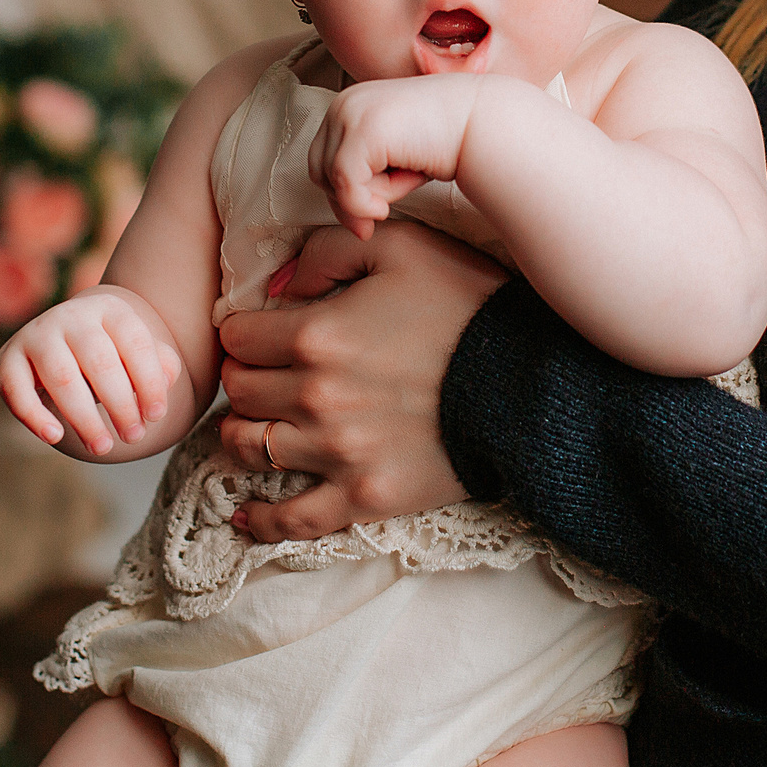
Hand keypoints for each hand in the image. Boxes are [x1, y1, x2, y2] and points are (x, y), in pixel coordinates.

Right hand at [0, 289, 182, 455]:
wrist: (64, 339)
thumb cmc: (111, 353)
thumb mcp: (138, 353)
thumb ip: (160, 364)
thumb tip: (167, 380)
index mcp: (109, 308)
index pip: (134, 342)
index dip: (149, 381)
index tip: (156, 417)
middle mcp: (70, 316)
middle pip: (99, 362)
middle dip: (120, 405)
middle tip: (133, 437)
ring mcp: (36, 334)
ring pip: (62, 378)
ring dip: (84, 418)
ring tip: (103, 447)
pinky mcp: (6, 359)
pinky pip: (16, 389)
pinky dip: (34, 416)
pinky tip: (56, 437)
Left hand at [216, 219, 507, 540]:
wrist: (530, 381)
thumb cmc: (470, 305)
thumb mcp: (404, 246)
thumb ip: (328, 249)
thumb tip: (279, 284)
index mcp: (316, 334)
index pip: (237, 336)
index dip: (242, 329)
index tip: (257, 332)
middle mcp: (314, 397)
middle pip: (240, 390)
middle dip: (244, 376)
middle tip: (261, 373)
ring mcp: (337, 453)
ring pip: (249, 448)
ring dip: (242, 433)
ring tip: (252, 426)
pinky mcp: (364, 496)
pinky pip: (290, 520)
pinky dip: (257, 519)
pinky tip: (240, 514)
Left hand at [307, 74, 484, 237]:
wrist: (481, 122)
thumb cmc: (445, 144)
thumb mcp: (394, 163)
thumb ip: (366, 184)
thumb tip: (355, 228)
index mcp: (349, 105)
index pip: (322, 158)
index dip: (343, 192)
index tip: (373, 214)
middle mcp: (344, 103)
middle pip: (319, 169)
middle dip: (350, 197)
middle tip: (383, 209)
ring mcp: (351, 113)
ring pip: (331, 178)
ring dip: (366, 197)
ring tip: (400, 188)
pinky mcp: (363, 130)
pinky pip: (344, 183)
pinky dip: (362, 205)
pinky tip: (386, 207)